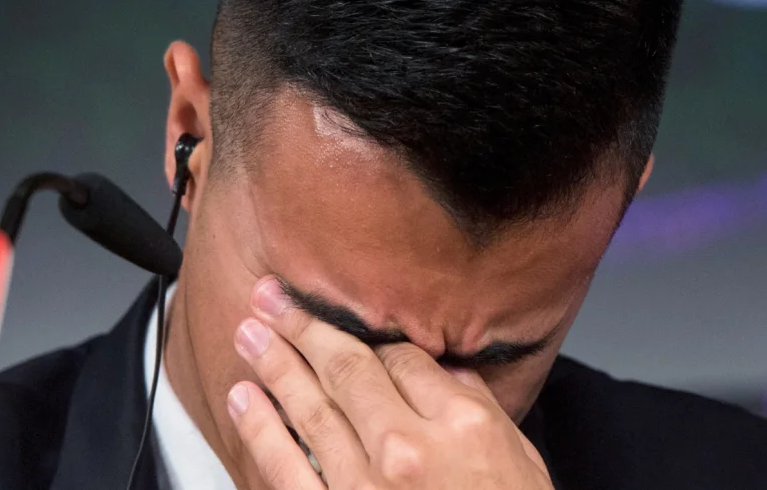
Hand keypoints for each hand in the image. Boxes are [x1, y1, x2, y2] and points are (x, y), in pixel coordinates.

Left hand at [227, 276, 553, 489]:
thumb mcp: (521, 466)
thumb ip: (482, 414)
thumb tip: (449, 374)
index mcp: (462, 426)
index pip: (404, 359)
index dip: (371, 334)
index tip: (347, 321)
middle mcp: (409, 448)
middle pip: (348, 369)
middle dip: (305, 326)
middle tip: (272, 297)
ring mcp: (366, 486)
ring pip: (310, 407)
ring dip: (274, 363)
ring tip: (249, 330)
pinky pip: (287, 467)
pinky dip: (261, 428)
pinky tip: (245, 398)